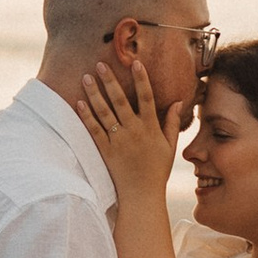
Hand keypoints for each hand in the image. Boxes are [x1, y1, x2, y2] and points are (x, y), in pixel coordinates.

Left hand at [77, 55, 182, 201]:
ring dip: (94, 93)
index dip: (141, 79)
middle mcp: (134, 131)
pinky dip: (86, 116)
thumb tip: (179, 102)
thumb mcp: (170, 146)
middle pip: (120, 100)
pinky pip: (94, 130)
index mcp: (151, 128)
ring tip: (85, 77)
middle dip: (110, 81)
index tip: (135, 62)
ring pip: (104, 112)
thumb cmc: (157, 171)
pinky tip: (79, 102)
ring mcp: (118, 141)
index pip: (147, 98)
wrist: (142, 195)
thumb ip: (173, 123)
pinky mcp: (106, 151)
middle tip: (100, 64)